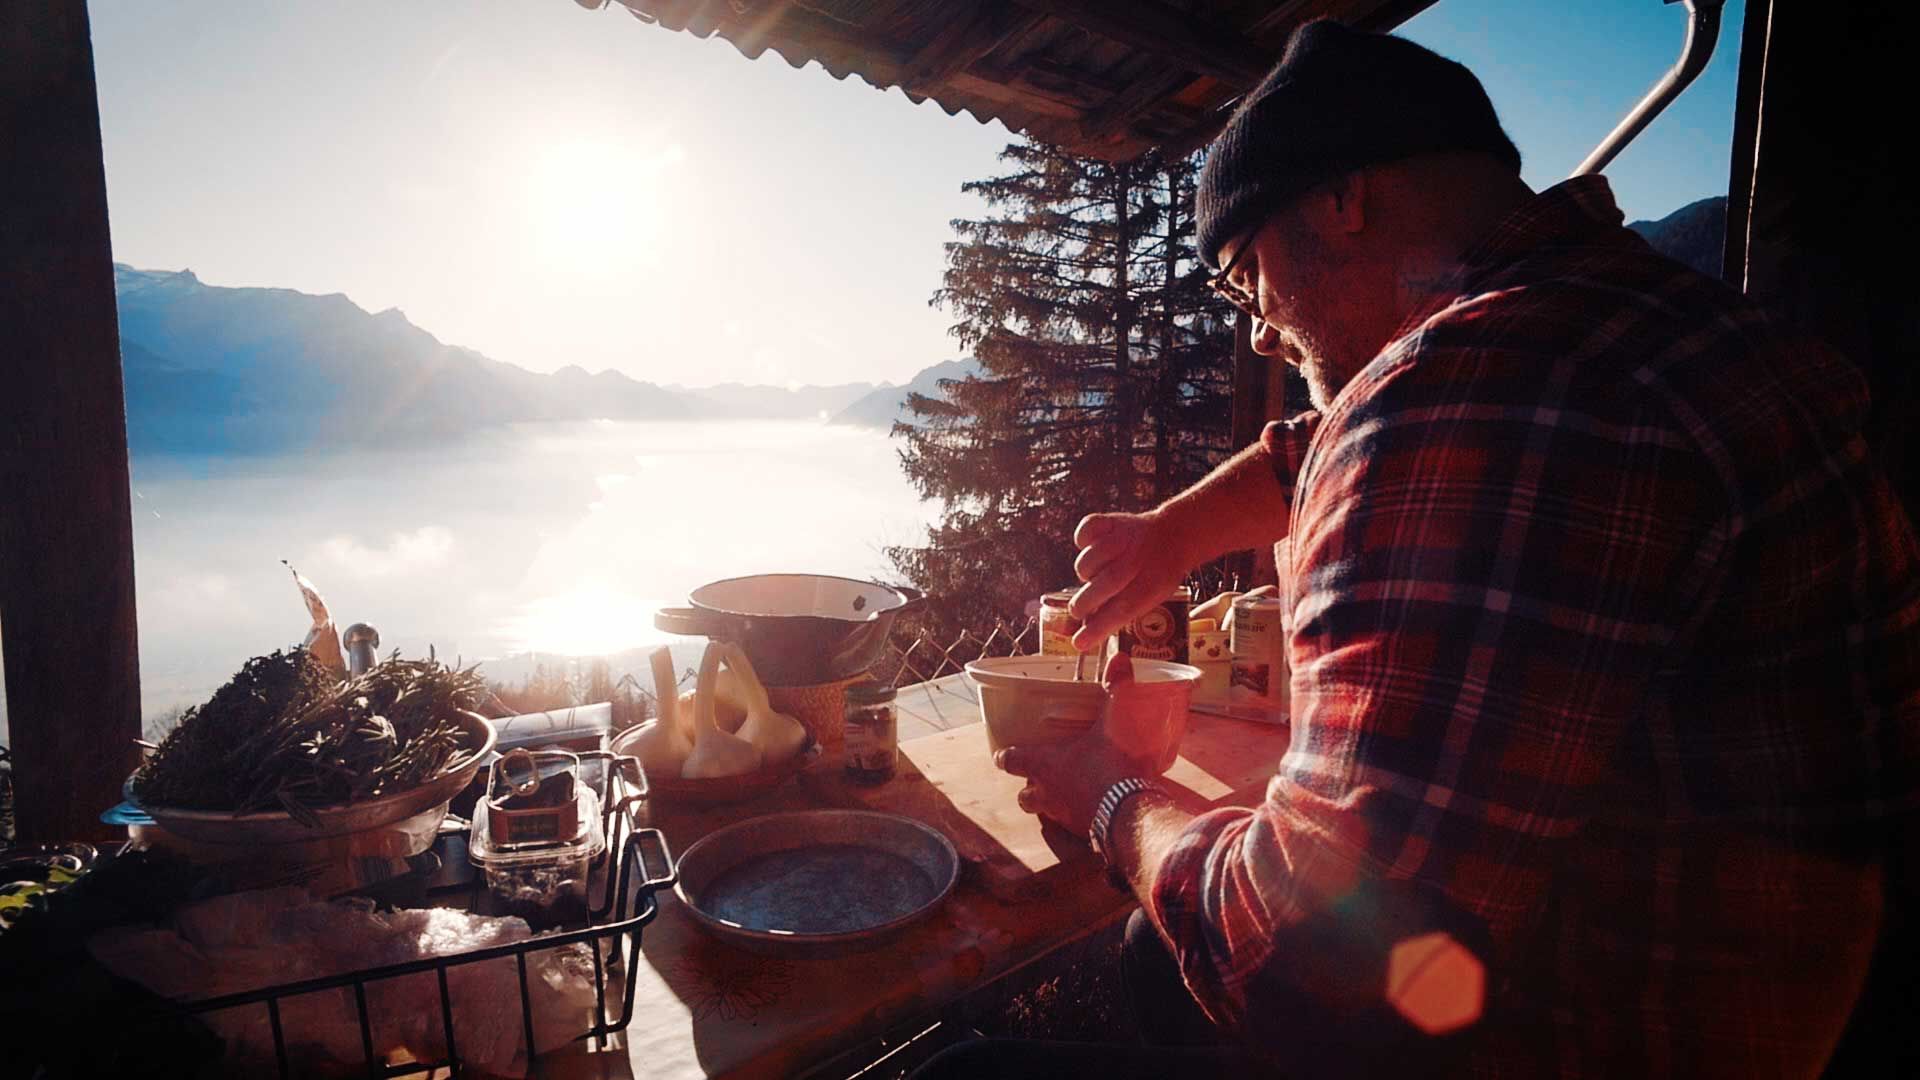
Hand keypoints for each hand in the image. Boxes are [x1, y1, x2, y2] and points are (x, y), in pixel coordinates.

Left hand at [995, 654, 1157, 835]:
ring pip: (1044, 813)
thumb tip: (1119, 657)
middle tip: (1038, 776)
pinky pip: (1070, 825)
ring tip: (1063, 792)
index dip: (1006, 755)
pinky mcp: (1083, 832)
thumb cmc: (1112, 764)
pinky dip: (1075, 816)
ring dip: (1049, 803)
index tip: (1003, 753)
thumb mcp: (1115, 721)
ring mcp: (1064, 816)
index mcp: (1045, 764)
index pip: (1012, 760)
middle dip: (1027, 787)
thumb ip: (1116, 689)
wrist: (1131, 811)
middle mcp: (1048, 793)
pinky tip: (1090, 807)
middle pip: (1024, 795)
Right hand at [1069, 511, 1192, 649]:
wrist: (1173, 535)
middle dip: (1084, 603)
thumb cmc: (1156, 575)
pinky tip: (1090, 548)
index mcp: (1152, 583)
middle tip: (1078, 611)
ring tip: (1094, 576)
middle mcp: (1138, 558)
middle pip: (1106, 584)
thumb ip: (1121, 613)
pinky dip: (1082, 540)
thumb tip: (1085, 637)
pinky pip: (1085, 530)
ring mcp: (1124, 537)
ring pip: (1089, 561)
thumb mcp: (1152, 597)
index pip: (1122, 610)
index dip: (1098, 628)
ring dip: (1085, 574)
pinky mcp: (1111, 521)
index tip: (1079, 643)